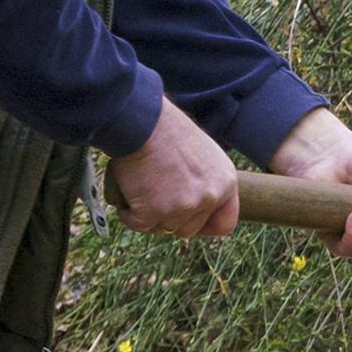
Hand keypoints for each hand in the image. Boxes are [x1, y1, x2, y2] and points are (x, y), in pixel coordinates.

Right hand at [112, 97, 240, 238]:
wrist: (143, 121)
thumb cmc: (167, 129)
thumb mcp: (204, 153)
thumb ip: (205, 181)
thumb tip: (195, 206)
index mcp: (226, 183)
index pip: (225, 223)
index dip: (205, 226)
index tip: (187, 221)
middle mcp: (209, 197)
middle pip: (189, 229)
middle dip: (170, 220)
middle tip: (154, 201)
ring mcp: (183, 207)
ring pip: (164, 228)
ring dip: (149, 217)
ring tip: (139, 194)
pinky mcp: (154, 211)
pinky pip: (138, 224)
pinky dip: (128, 215)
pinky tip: (126, 201)